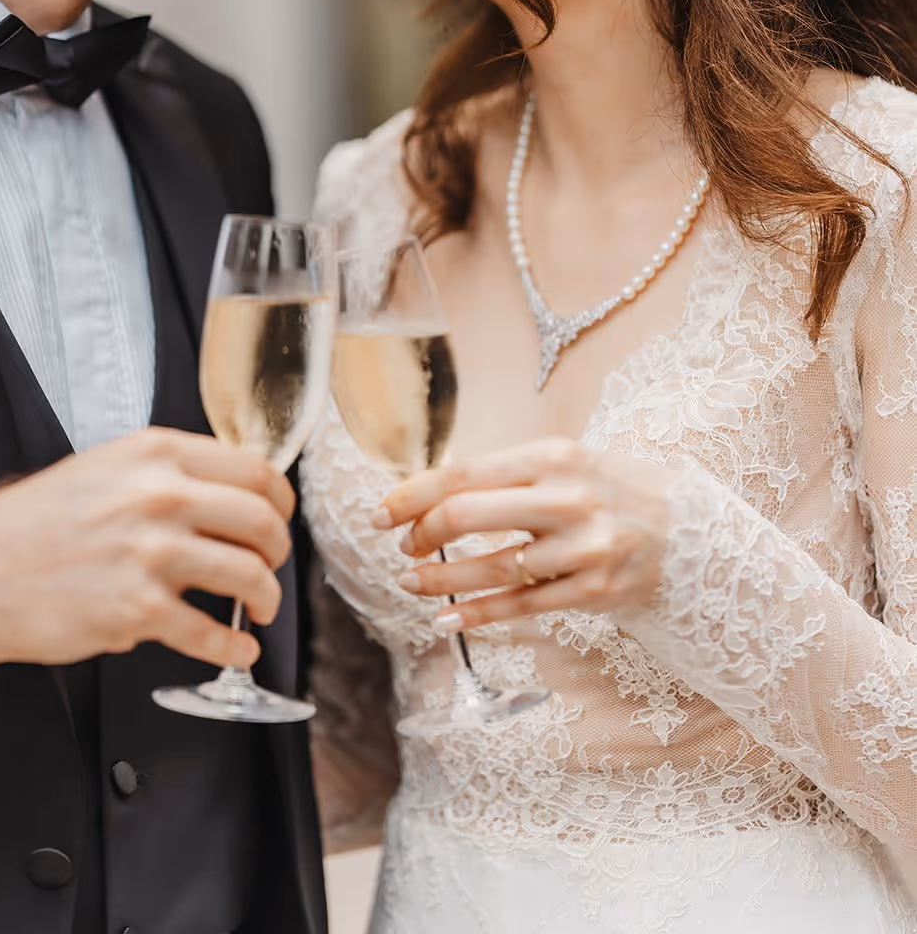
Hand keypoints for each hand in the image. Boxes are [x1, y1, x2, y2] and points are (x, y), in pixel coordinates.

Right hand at [0, 427, 294, 711]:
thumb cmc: (32, 524)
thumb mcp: (104, 469)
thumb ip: (165, 474)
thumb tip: (226, 493)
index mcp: (156, 454)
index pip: (254, 470)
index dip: (280, 501)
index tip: (280, 519)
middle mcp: (161, 496)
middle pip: (261, 521)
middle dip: (278, 551)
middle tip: (273, 566)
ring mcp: (151, 554)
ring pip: (248, 576)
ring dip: (266, 599)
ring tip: (258, 611)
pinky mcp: (137, 611)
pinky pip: (210, 635)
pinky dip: (232, 648)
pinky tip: (236, 650)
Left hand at [376, 437, 674, 631]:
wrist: (692, 528)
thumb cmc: (612, 489)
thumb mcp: (567, 461)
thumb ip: (508, 474)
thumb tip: (433, 492)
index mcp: (552, 455)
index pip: (463, 473)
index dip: (413, 495)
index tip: (381, 512)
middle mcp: (566, 497)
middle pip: (467, 515)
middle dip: (420, 533)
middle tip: (401, 545)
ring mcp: (582, 547)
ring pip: (490, 568)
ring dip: (439, 579)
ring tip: (409, 581)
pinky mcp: (593, 591)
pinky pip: (522, 606)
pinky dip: (477, 614)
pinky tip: (446, 618)